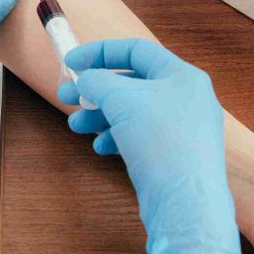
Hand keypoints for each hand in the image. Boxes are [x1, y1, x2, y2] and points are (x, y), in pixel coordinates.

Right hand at [58, 38, 246, 253]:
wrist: (186, 203)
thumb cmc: (160, 140)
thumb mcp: (121, 99)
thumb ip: (97, 81)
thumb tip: (86, 79)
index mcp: (183, 75)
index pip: (137, 50)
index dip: (100, 52)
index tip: (71, 62)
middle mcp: (187, 98)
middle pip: (133, 83)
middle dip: (95, 90)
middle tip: (65, 97)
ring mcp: (183, 130)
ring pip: (133, 113)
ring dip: (100, 115)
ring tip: (76, 126)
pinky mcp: (175, 157)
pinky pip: (141, 137)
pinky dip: (117, 137)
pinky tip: (100, 147)